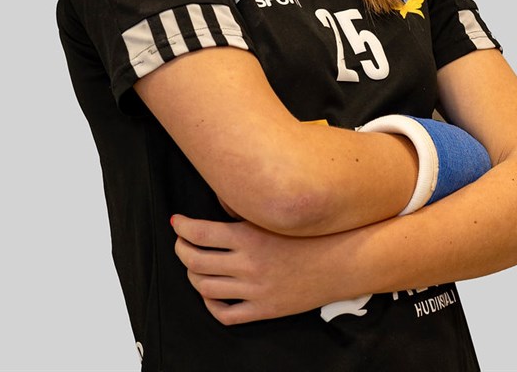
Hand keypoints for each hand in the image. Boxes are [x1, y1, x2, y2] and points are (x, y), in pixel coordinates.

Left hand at [170, 214, 348, 324]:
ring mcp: (254, 290)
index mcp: (250, 236)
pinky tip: (210, 292)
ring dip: (192, 274)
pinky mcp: (263, 310)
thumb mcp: (275, 214)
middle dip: (181, 249)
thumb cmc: (310, 233)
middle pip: (195, 260)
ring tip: (193, 264)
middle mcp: (248, 264)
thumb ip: (245, 211)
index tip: (176, 222)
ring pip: (204, 287)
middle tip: (181, 241)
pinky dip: (209, 303)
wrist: (340, 261)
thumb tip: (216, 202)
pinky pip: (224, 314)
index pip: (200, 232)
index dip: (182, 227)